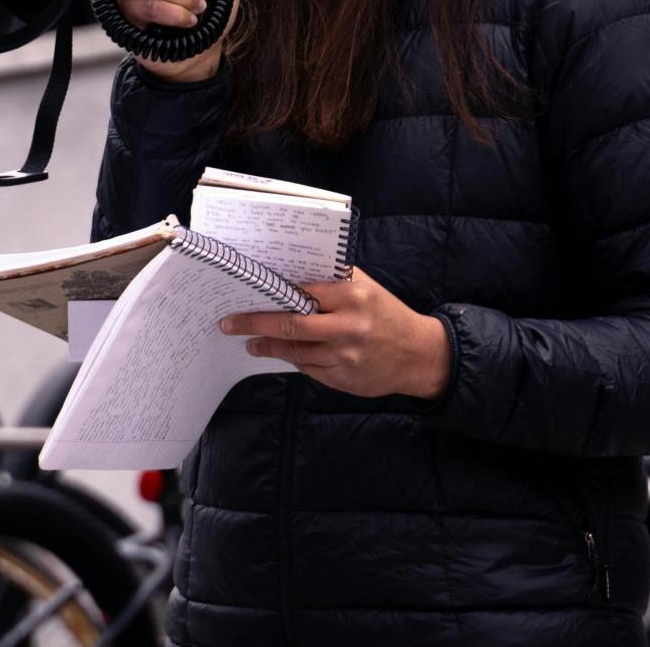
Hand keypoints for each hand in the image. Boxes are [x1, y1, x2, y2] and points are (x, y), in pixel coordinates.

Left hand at [220, 267, 450, 398]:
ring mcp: (344, 356)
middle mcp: (347, 326)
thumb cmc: (388, 314)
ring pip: (294, 350)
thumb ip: (333, 279)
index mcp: (352, 296)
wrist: (419, 355)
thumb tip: (290, 270)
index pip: (301, 290)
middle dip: (255, 323)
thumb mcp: (367, 288)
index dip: (271, 291)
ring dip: (266, 345)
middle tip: (230, 323)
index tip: (248, 289)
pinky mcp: (342, 379)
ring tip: (248, 340)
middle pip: (290, 324)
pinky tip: (276, 352)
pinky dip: (290, 358)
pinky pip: (307, 367)